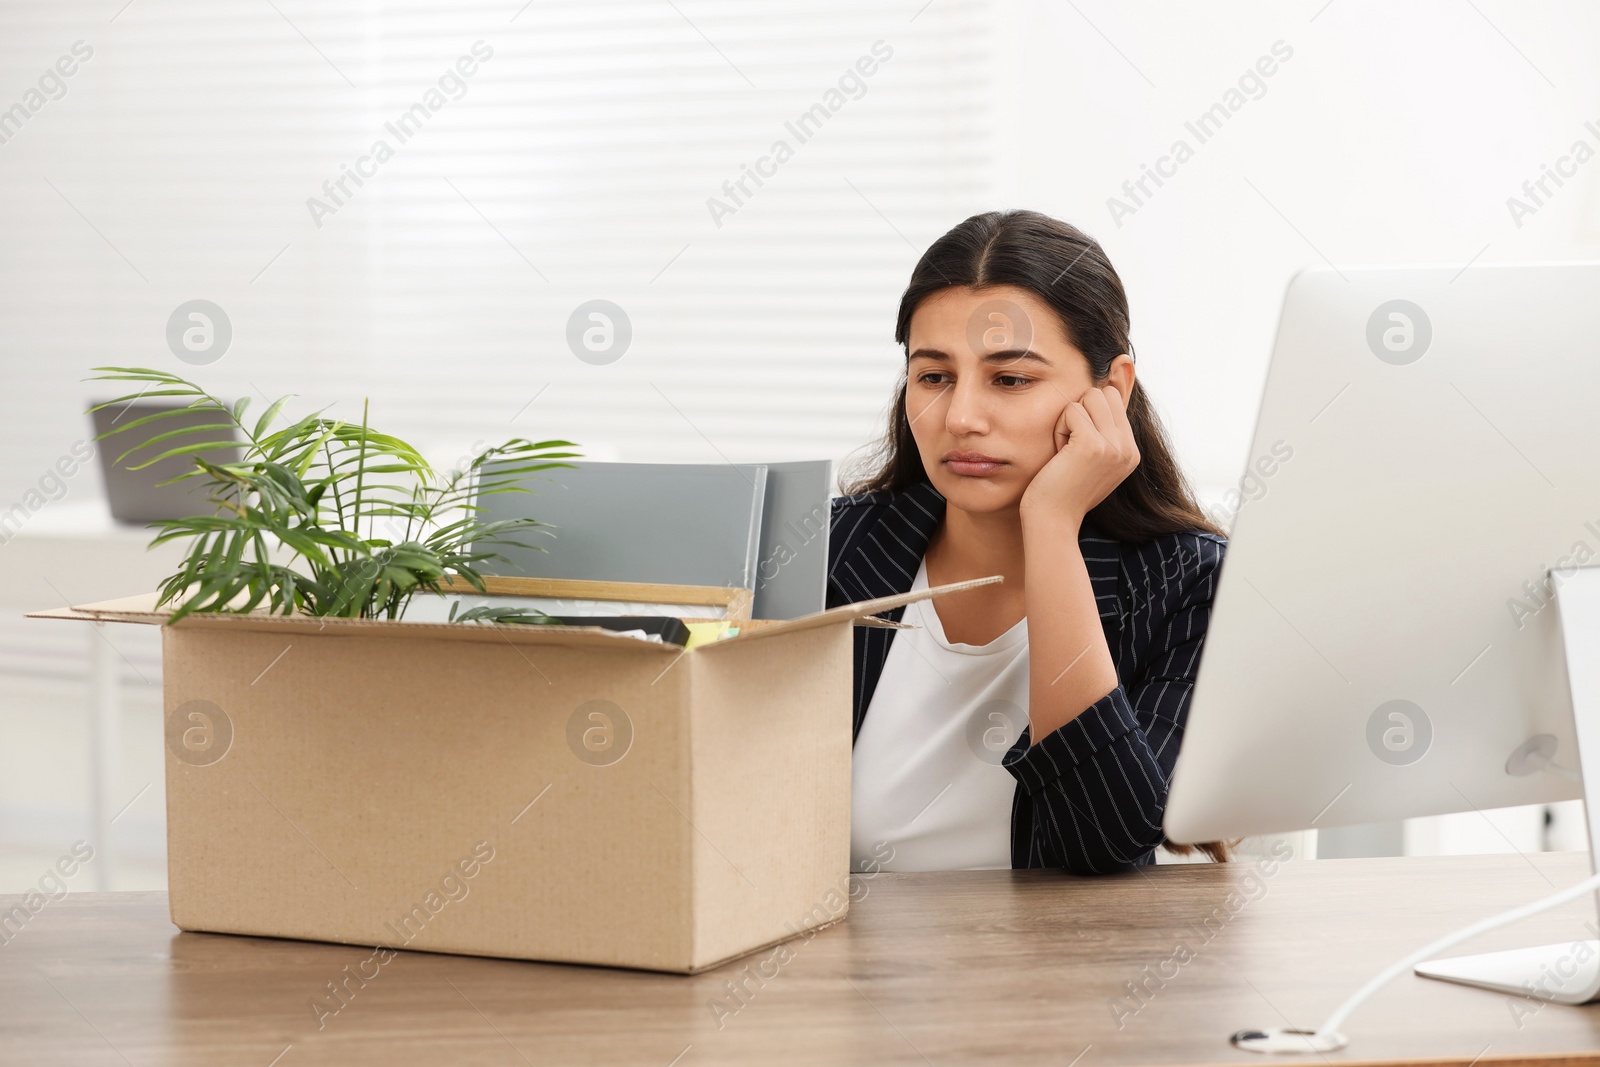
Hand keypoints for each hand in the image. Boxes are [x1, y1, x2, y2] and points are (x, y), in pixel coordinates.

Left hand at [1019, 381, 1138, 526]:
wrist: (1052, 520)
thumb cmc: (1063, 489)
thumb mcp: (1092, 456)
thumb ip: (1105, 425)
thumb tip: (1116, 372)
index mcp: (1131, 451)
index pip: (1114, 399)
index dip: (1088, 415)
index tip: (1079, 447)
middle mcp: (1128, 449)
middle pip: (1103, 393)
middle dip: (1080, 412)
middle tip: (1070, 446)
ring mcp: (1114, 447)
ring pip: (1088, 397)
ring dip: (1068, 421)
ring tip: (1065, 451)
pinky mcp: (1093, 445)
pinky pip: (1071, 410)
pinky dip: (1059, 429)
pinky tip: (1059, 454)